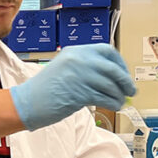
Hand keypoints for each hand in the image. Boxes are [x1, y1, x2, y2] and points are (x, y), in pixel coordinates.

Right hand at [9, 44, 136, 130]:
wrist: (27, 102)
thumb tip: (111, 77)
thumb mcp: (65, 68)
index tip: (123, 74)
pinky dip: (113, 103)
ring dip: (119, 95)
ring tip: (120, 102)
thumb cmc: (44, 90)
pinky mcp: (79, 92)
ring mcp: (79, 76)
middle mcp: (79, 60)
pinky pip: (104, 97)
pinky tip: (114, 106)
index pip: (107, 51)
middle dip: (125, 81)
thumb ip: (86, 68)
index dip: (120, 63)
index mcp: (76, 51)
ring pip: (110, 85)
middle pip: (113, 68)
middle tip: (130, 90)